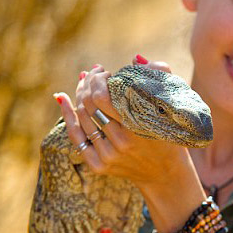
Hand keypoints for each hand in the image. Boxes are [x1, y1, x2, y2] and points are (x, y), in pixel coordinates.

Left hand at [56, 58, 189, 186]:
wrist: (165, 174)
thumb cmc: (169, 132)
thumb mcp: (170, 104)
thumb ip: (158, 76)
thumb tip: (136, 58)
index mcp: (138, 127)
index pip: (103, 97)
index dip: (98, 80)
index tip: (105, 72)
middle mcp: (121, 143)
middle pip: (89, 105)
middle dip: (88, 83)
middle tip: (93, 74)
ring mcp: (108, 157)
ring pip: (82, 117)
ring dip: (79, 95)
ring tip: (84, 82)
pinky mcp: (98, 166)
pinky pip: (75, 137)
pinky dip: (67, 115)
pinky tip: (62, 98)